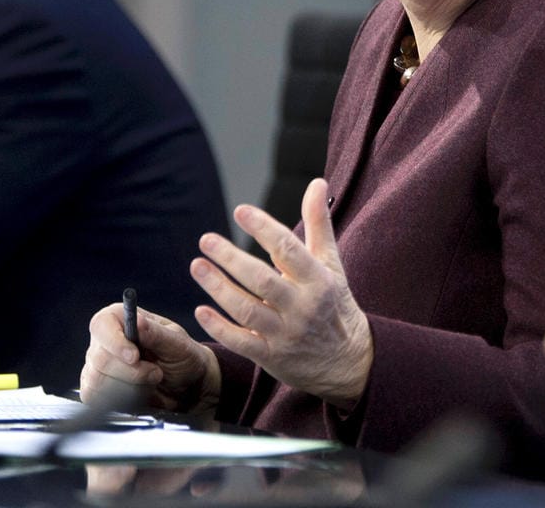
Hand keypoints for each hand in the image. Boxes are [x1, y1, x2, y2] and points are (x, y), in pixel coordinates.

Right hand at [79, 304, 219, 414]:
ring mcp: (96, 365)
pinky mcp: (95, 389)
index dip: (115, 342)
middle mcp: (105, 340)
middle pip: (100, 358)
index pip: (102, 325)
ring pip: (99, 381)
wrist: (188, 386)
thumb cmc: (183, 357)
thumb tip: (137, 321)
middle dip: (133, 372)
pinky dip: (121, 401)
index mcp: (121, 319)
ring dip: (131, 387)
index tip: (134, 357)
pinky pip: (97, 398)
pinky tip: (139, 393)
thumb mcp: (177, 343)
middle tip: (157, 373)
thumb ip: (156, 333)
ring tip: (151, 381)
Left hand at [191, 178, 372, 410]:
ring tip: (197, 266)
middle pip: (262, 280)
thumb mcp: (331, 264)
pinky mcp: (272, 356)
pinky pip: (241, 342)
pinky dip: (219, 327)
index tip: (240, 211)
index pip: (288, 249)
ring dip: (218, 288)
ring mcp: (286, 334)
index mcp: (319, 280)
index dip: (263, 228)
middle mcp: (303, 306)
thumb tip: (317, 183)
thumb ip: (319, 223)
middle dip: (231, 259)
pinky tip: (201, 310)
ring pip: (247, 310)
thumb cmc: (334, 303)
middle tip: (206, 240)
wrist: (347, 361)